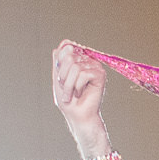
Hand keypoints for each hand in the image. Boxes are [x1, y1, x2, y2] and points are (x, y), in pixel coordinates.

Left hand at [52, 40, 109, 154]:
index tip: (61, 78)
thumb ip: (59, 60)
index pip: (65, 46)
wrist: (78, 116)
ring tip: (72, 94)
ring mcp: (94, 66)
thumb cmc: (68, 100)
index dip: (59, 62)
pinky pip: (83, 74)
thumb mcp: (58, 77)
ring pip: (75, 66)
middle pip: (68, 55)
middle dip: (63, 75)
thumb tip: (65, 44)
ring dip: (69, 84)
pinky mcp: (100, 74)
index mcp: (78, 58)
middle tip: (66, 88)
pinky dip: (77, 87)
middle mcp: (87, 60)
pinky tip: (80, 94)